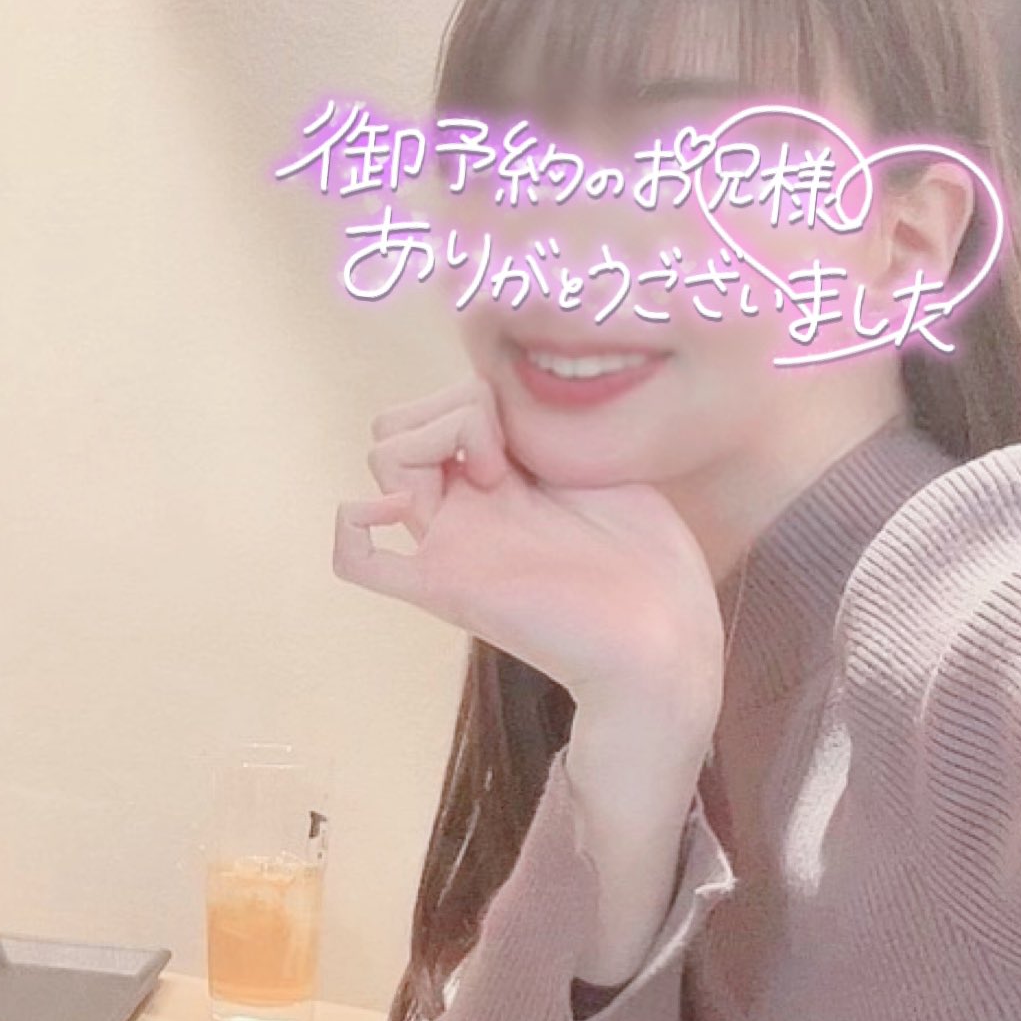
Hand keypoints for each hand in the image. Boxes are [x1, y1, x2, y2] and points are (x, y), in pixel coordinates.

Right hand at [333, 377, 724, 741]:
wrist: (664, 635)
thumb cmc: (651, 556)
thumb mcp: (606, 463)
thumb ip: (554, 429)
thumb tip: (518, 386)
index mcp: (499, 477)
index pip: (444, 402)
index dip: (481, 391)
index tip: (537, 426)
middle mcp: (465, 505)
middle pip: (403, 422)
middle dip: (450, 406)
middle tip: (511, 450)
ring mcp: (451, 541)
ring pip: (383, 457)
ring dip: (436, 437)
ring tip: (499, 474)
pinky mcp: (447, 585)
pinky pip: (358, 560)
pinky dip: (355, 524)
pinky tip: (400, 510)